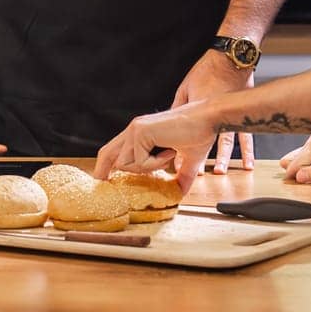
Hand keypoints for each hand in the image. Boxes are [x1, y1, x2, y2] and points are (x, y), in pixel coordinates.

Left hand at [94, 101, 218, 194]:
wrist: (208, 118)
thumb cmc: (200, 133)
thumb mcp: (187, 160)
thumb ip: (180, 176)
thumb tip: (180, 193)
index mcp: (140, 132)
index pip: (115, 150)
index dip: (106, 166)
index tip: (104, 180)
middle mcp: (134, 129)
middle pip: (107, 153)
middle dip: (102, 172)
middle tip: (102, 185)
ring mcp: (136, 129)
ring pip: (124, 163)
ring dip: (147, 168)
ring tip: (167, 157)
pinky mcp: (141, 132)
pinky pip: (140, 162)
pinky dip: (156, 164)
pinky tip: (170, 151)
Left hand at [173, 49, 255, 174]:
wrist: (230, 58)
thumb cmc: (206, 70)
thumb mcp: (186, 88)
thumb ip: (179, 107)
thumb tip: (170, 123)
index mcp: (195, 110)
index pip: (185, 135)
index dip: (181, 151)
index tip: (176, 165)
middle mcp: (213, 115)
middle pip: (206, 142)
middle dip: (200, 159)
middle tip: (197, 173)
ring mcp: (229, 115)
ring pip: (226, 142)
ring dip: (224, 158)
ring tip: (220, 172)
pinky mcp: (241, 113)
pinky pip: (246, 137)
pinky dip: (247, 151)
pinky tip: (249, 164)